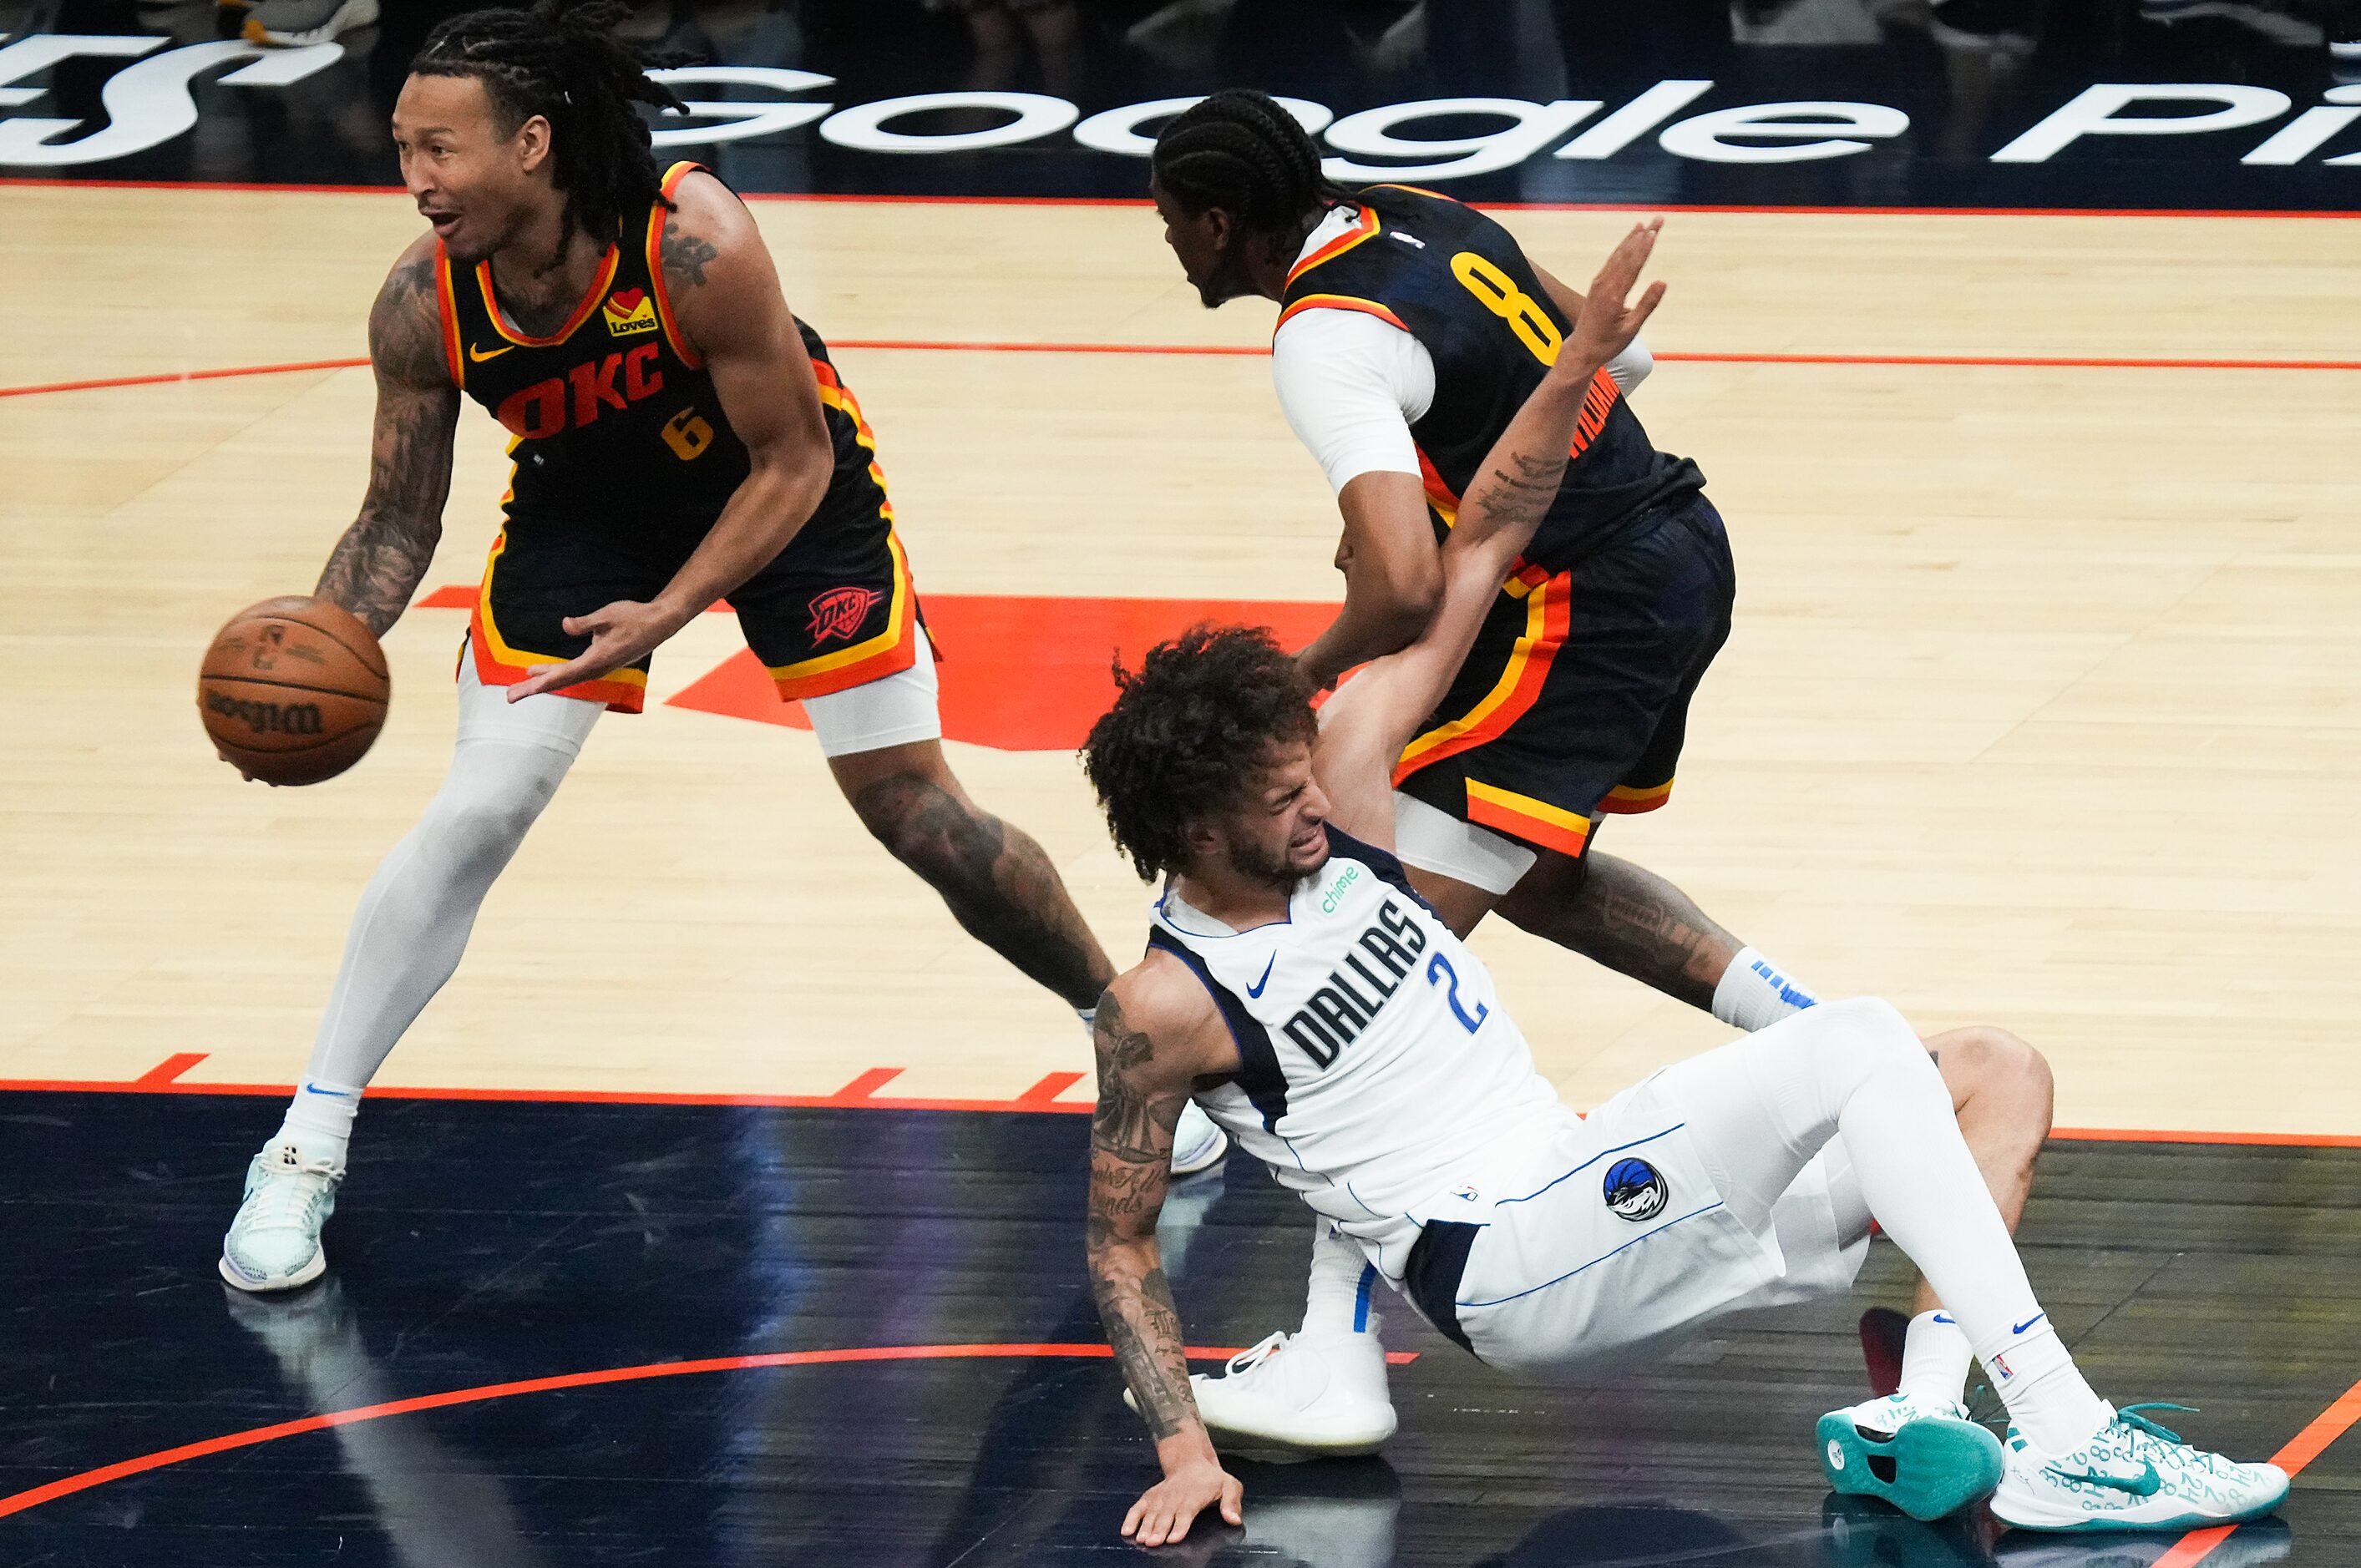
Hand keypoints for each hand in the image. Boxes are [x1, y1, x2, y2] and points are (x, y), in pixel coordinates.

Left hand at [505, 599, 682, 701]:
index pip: (561, 675)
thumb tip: (565, 625)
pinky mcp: (603, 661)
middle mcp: (597, 668)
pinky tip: (548, 670)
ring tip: (524, 680)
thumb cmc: (634, 618)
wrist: (660, 623)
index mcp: (596, 661)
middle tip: (510, 697)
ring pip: (567, 677)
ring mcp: (600, 667)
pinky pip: (575, 671)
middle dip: (534, 688)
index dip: (538, 683)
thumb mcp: (606, 616)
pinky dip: (558, 672)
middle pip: (561, 681)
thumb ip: (584, 623)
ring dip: (545, 679)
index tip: (519, 691)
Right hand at [1120, 1456, 1241, 1546]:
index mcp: (1195, 1496)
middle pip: (1166, 1515)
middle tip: (1152, 1542)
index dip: (1180, 1525)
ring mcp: (1161, 1497)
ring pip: (1152, 1513)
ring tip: (1141, 1539)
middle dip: (1159, 1529)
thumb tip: (1234, 1520)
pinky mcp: (1151, 1497)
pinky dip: (1131, 1518)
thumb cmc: (1211, 1479)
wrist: (1190, 1462)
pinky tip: (1126, 1530)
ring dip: (1145, 1526)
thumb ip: (1232, 1503)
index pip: (1186, 1512)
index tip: (1174, 1538)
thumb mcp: (1230, 1485)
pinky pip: (1139, 1507)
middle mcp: (1175, 1497)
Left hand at [1560, 218, 1666, 377]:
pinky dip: (1622, 248)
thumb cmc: (1608, 343)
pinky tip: (1629, 240)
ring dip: (1632, 238)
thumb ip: (1647, 305)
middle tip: (1659, 219)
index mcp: (1614, 296)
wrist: (1582, 348)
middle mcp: (1605, 285)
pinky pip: (1612, 261)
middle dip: (1644, 235)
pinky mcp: (1597, 284)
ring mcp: (1599, 283)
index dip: (1644, 247)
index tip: (1654, 231)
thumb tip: (1662, 282)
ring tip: (1646, 224)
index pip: (1633, 265)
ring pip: (1618, 255)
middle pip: (1627, 254)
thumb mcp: (1632, 329)